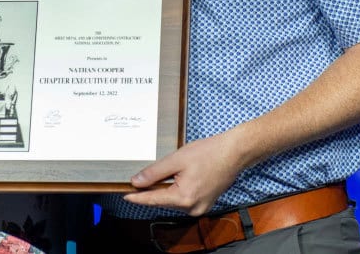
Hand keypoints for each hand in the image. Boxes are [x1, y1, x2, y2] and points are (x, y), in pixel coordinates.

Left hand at [123, 132, 244, 215]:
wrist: (235, 152)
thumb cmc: (209, 153)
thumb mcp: (177, 159)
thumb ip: (155, 173)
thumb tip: (137, 182)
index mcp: (184, 198)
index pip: (153, 200)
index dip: (137, 197)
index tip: (124, 195)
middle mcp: (192, 208)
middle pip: (163, 201)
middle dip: (152, 191)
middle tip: (138, 180)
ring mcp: (200, 208)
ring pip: (174, 200)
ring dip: (166, 190)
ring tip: (162, 175)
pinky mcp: (205, 203)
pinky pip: (184, 199)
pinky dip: (177, 191)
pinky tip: (176, 178)